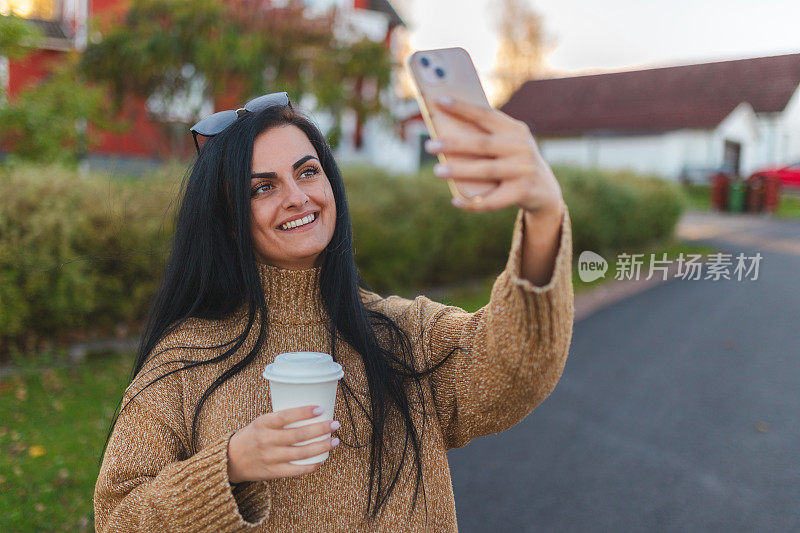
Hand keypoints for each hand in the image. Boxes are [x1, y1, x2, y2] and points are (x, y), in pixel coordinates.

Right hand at [227, 405, 339, 482]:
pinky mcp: (272, 472)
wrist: (231, 460)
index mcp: (263, 424)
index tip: (320, 409)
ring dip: (321, 447)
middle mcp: (266, 440)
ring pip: (301, 453)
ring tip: (334, 441)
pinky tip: (322, 459)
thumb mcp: (261, 422)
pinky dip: (311, 466)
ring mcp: (270, 458)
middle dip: (320, 429)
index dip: (304, 412)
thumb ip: (280, 419)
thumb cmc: (251, 436)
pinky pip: (296, 470)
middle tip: (335, 424)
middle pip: (298, 435)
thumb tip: (310, 413)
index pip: (286, 416)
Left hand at [425, 96, 563, 219]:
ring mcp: (523, 170)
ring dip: (459, 170)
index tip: (440, 101)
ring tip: (437, 170)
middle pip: (482, 144)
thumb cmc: (514, 161)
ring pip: (486, 170)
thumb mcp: (508, 144)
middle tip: (430, 145)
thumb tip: (445, 135)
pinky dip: (472, 203)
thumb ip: (486, 137)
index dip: (463, 108)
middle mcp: (521, 147)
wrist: (545, 190)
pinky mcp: (522, 192)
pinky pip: (492, 200)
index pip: (486, 115)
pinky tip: (455, 201)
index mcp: (515, 129)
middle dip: (454, 144)